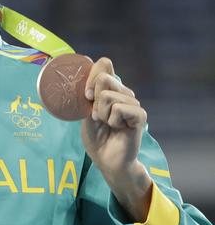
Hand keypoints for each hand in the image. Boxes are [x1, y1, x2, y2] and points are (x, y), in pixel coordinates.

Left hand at [81, 57, 151, 221]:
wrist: (106, 160)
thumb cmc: (96, 137)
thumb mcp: (85, 112)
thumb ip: (87, 95)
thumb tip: (87, 78)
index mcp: (110, 89)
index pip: (105, 64)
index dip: (93, 73)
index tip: (87, 94)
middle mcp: (123, 92)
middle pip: (104, 78)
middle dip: (93, 100)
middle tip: (96, 116)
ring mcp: (133, 102)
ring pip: (108, 96)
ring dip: (102, 113)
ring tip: (107, 124)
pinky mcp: (140, 115)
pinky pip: (120, 108)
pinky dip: (112, 119)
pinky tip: (117, 128)